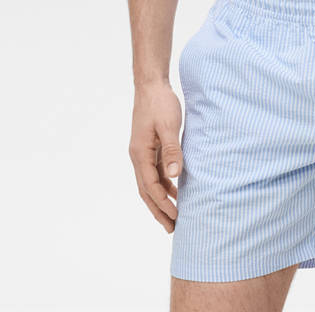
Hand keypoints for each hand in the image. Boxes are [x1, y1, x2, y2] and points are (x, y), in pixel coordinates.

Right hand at [129, 81, 183, 231]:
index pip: (151, 187)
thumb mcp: (168, 125)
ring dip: (161, 199)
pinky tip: (176, 189)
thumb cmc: (160, 103)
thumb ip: (172, 150)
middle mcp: (138, 156)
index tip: (176, 217)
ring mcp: (143, 152)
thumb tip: (174, 175)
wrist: (151, 84)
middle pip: (146, 191)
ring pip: (150, 183)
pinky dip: (164, 184)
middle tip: (171, 229)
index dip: (163, 204)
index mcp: (140, 154)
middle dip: (158, 210)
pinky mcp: (149, 146)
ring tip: (174, 216)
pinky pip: (155, 172)